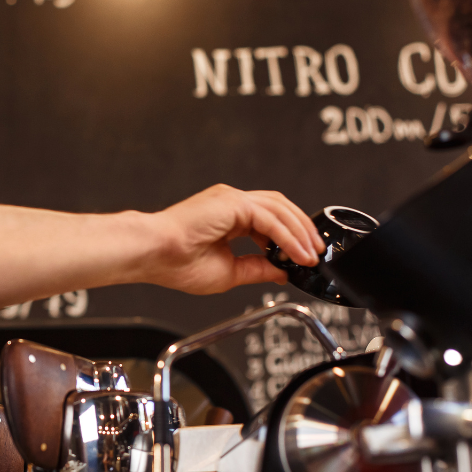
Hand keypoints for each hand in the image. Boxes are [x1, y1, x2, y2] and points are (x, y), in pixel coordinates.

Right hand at [148, 185, 323, 293]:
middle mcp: (230, 202)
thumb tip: (281, 271)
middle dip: (302, 230)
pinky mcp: (233, 202)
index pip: (269, 219)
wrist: (155, 254)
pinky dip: (288, 236)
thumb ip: (257, 268)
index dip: (290, 236)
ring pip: (279, 209)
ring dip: (300, 233)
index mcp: (227, 216)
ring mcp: (232, 199)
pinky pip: (270, 218)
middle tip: (316, 253)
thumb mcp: (229, 272)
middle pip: (279, 208)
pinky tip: (297, 253)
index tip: (302, 256)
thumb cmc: (177, 263)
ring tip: (311, 255)